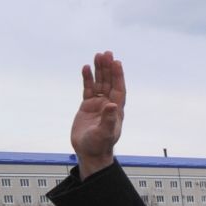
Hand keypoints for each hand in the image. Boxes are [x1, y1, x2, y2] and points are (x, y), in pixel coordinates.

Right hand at [72, 51, 125, 174]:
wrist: (89, 152)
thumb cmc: (99, 145)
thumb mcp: (104, 133)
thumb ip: (109, 120)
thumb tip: (113, 106)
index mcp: (116, 110)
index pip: (119, 89)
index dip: (118, 76)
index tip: (117, 62)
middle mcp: (109, 105)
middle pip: (109, 83)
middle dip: (108, 68)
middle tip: (106, 53)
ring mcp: (98, 105)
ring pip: (99, 84)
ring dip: (99, 70)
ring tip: (97, 56)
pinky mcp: (87, 107)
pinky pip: (88, 89)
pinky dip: (88, 79)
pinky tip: (86, 68)